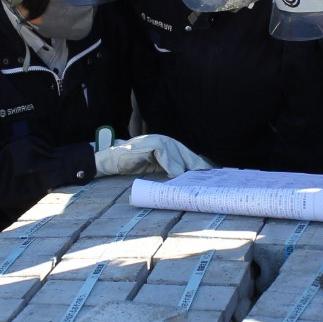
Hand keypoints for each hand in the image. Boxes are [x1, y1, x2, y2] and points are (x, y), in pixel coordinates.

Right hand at [94, 133, 212, 176]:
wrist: (112, 161)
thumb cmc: (134, 166)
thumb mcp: (156, 170)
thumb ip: (170, 171)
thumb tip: (187, 181)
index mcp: (168, 148)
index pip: (187, 155)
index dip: (198, 164)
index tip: (210, 175)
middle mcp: (164, 141)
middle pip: (184, 152)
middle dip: (195, 164)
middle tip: (206, 177)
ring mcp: (155, 140)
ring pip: (175, 150)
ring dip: (183, 164)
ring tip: (190, 177)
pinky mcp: (147, 143)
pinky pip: (162, 150)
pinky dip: (169, 161)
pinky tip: (175, 172)